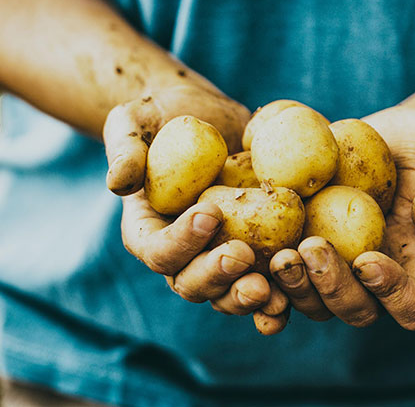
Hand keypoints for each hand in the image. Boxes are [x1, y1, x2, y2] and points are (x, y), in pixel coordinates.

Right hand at [103, 86, 284, 324]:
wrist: (206, 119)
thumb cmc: (161, 116)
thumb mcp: (134, 122)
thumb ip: (124, 149)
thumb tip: (118, 183)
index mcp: (148, 231)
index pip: (158, 251)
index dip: (181, 241)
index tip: (210, 212)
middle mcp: (182, 255)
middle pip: (192, 284)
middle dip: (217, 277)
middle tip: (242, 256)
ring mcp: (218, 257)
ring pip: (228, 294)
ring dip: (248, 297)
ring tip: (271, 290)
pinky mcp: (255, 251)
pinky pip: (266, 281)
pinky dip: (280, 292)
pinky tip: (297, 290)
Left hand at [269, 106, 414, 329]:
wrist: (384, 135)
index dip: (393, 296)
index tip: (369, 260)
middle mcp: (374, 280)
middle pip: (357, 311)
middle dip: (332, 288)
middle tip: (312, 247)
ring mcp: (336, 270)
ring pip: (313, 304)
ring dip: (294, 287)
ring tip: (278, 251)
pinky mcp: (301, 252)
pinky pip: (279, 279)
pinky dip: (262, 280)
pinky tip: (244, 259)